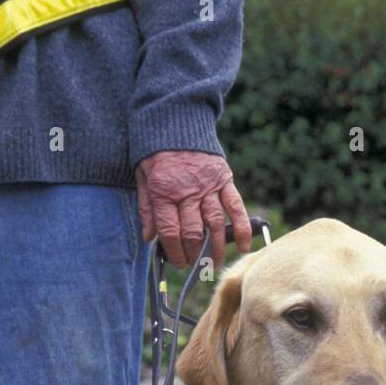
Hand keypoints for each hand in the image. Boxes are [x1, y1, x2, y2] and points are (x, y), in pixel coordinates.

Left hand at [135, 150, 251, 268]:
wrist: (177, 119)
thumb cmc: (156, 151)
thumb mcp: (142, 177)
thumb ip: (147, 208)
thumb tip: (149, 237)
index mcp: (164, 192)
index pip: (170, 231)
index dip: (174, 252)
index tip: (178, 263)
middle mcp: (187, 191)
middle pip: (192, 232)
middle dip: (192, 254)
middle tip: (193, 265)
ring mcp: (208, 186)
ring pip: (213, 224)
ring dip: (214, 248)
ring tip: (213, 263)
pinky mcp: (224, 179)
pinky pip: (235, 207)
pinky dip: (241, 227)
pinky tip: (243, 245)